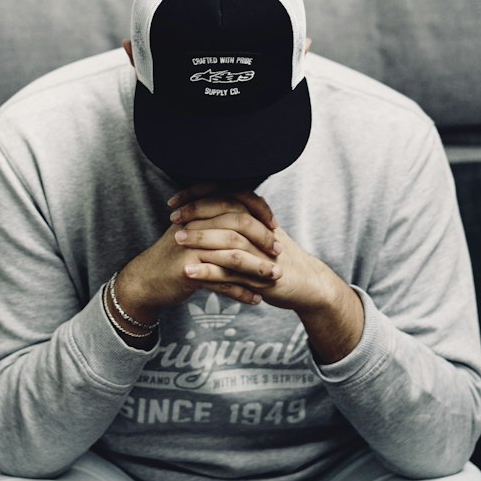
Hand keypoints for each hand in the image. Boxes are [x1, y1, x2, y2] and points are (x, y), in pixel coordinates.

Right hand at [115, 186, 281, 323]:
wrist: (145, 280)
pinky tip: (256, 299)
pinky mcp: (188, 270)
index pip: (235, 199)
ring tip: (276, 276)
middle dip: (263, 238)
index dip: (258, 209)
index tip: (275, 224)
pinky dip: (241, 291)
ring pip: (233, 255)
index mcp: (199, 210)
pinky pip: (222, 281)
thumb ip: (217, 219)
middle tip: (279, 251)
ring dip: (258, 267)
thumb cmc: (175, 256)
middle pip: (238, 224)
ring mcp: (191, 247)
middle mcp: (195, 224)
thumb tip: (250, 212)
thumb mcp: (194, 231)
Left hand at [169, 188, 365, 361]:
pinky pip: (232, 272)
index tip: (174, 201)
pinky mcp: (262, 276)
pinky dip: (209, 272)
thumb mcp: (259, 234)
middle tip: (173, 218)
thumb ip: (238, 220)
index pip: (225, 195)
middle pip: (226, 213)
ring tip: (176, 240)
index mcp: (257, 216)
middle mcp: (261, 229)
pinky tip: (189, 272)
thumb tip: (207, 206)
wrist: (307, 285)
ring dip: (201, 239)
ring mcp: (262, 252)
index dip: (198, 195)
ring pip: (229, 240)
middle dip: (197, 214)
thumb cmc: (277, 259)